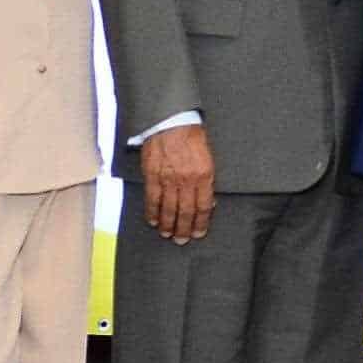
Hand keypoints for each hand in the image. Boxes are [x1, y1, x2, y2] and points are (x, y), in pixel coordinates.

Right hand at [139, 121, 217, 242]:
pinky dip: (152, 212)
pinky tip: (153, 221)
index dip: (200, 223)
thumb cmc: (192, 137)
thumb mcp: (208, 158)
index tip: (199, 233)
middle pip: (185, 212)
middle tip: (182, 241)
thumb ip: (208, 180)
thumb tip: (209, 202)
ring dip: (168, 224)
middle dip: (184, 229)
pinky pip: (152, 199)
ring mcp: (168, 178)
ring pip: (168, 208)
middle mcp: (186, 180)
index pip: (203, 206)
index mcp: (204, 175)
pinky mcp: (152, 175)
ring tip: (167, 234)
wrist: (171, 121)